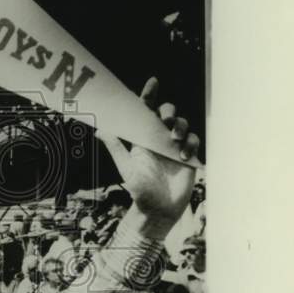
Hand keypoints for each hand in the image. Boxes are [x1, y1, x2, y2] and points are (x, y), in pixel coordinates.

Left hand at [97, 78, 199, 239]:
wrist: (158, 210)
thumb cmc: (140, 190)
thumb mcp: (126, 168)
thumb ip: (116, 147)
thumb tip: (99, 129)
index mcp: (143, 137)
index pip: (146, 112)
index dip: (149, 95)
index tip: (152, 82)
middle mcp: (159, 138)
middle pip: (167, 113)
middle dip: (168, 112)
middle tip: (164, 122)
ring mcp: (175, 146)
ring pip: (182, 124)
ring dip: (180, 126)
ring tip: (174, 139)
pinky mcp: (188, 156)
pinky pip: (193, 141)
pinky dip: (190, 144)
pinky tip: (183, 156)